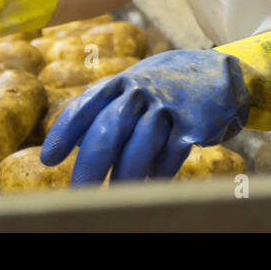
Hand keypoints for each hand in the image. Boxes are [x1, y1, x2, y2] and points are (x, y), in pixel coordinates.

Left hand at [40, 49, 250, 183]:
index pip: (86, 105)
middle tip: (79, 191)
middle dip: (91, 164)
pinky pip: (171, 155)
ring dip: (125, 175)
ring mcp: (168, 106)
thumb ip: (107, 106)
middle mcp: (142, 91)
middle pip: (109, 129)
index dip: (65, 131)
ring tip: (114, 197)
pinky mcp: (193, 123)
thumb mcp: (136, 83)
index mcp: (123, 81)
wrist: (221, 73)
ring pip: (139, 145)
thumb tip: (74, 141)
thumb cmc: (168, 84)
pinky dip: (157, 173)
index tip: (49, 158)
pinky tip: (148, 186)